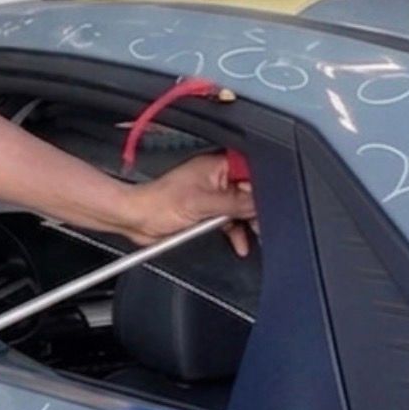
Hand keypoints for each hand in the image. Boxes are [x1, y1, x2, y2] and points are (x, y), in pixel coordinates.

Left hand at [118, 153, 256, 255]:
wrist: (138, 219)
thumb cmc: (158, 203)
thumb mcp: (202, 204)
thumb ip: (233, 203)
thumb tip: (258, 203)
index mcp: (216, 166)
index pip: (250, 171)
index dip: (262, 187)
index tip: (270, 203)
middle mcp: (217, 179)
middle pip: (249, 192)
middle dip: (258, 209)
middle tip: (264, 224)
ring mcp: (213, 196)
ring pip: (242, 208)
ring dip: (249, 223)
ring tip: (257, 235)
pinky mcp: (209, 212)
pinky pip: (231, 221)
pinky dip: (237, 232)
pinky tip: (241, 243)